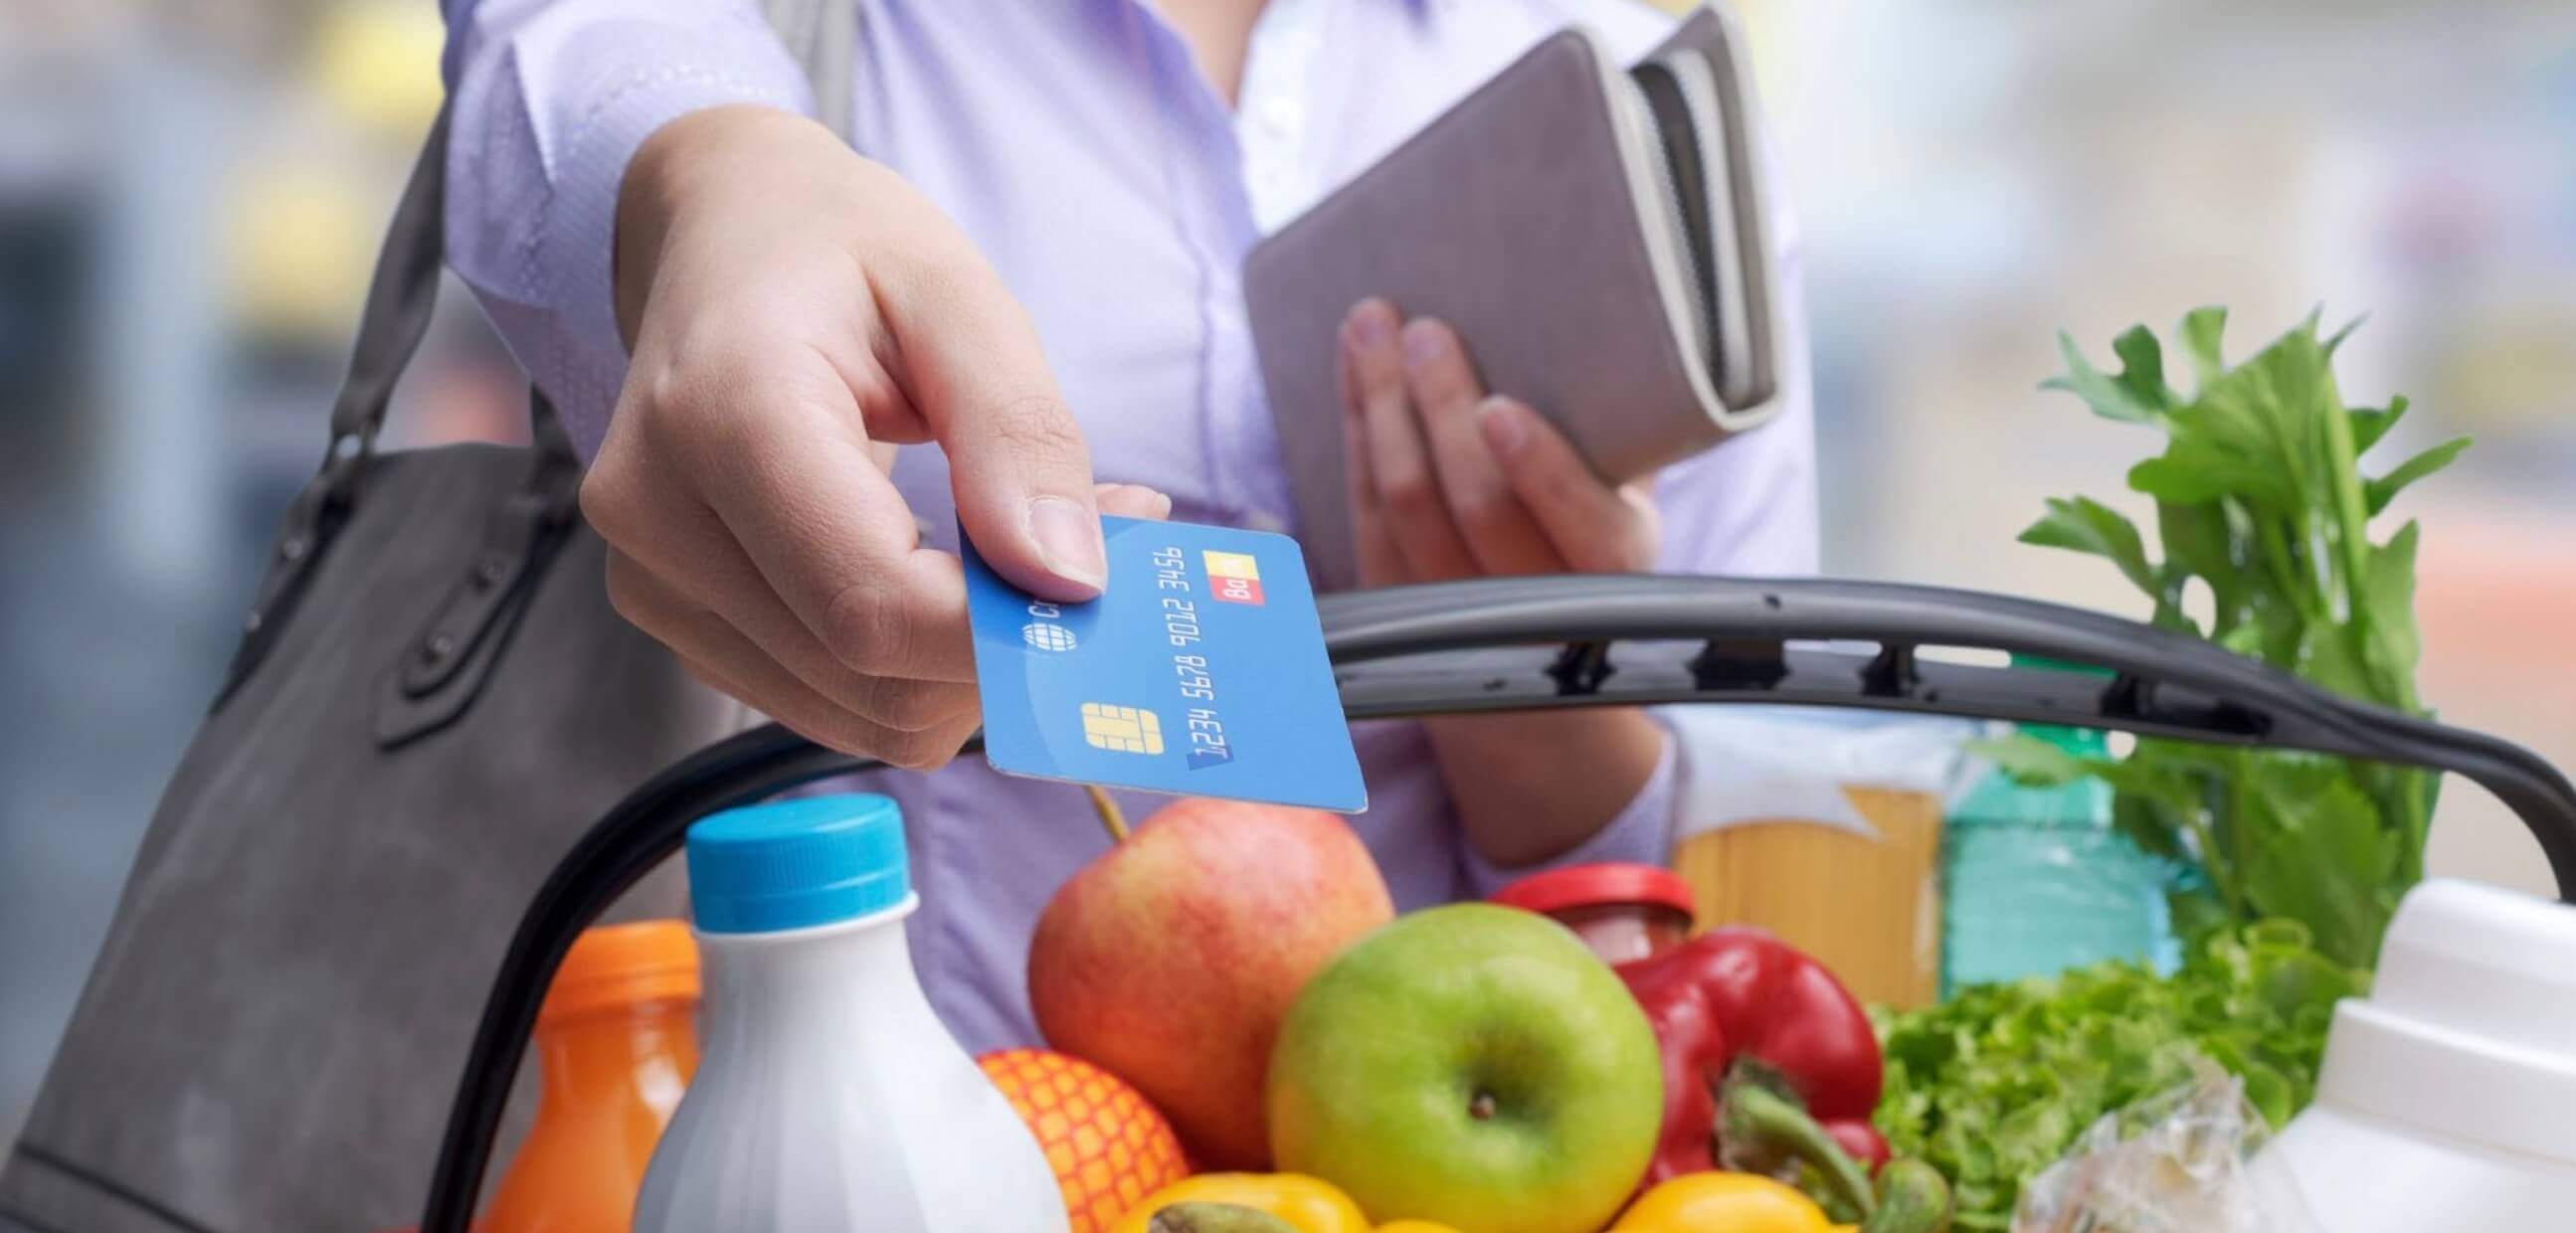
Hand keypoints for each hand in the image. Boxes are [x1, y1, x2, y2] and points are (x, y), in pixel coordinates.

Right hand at [584, 106, 1167, 768]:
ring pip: (860, 714)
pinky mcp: (674, 619)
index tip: (1104, 579)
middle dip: (1009, 642)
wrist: (722, 238)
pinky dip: (918, 669)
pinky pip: (833, 704)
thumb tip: (1069, 584)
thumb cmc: (841, 252)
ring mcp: (650, 580)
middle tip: (1099, 541)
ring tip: (1022, 549)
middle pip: (871, 674)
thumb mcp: (958, 297)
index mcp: (721, 410)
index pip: (873, 604)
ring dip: (970, 666)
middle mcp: (657, 513)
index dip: (1007, 628)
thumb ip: (1018, 436)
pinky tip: (951, 577)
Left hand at [1336, 298, 1665, 865]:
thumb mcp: (1628, 504)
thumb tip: (1596, 336)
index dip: (1539, 470)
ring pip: (1404, 508)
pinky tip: (1354, 373)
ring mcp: (1450, 618)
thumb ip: (1618, 442)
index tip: (1500, 408)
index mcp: (1613, 577)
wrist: (1539, 683)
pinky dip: (1355, 435)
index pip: (1582, 529)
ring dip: (1382, 407)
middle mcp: (1536, 610)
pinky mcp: (1388, 607)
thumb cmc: (1592, 547)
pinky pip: (1362, 513)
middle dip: (1442, 410)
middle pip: (1474, 507)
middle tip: (1426, 331)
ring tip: (1372, 326)